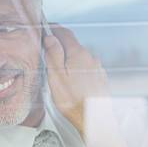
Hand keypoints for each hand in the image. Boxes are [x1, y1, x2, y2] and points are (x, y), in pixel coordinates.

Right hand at [44, 25, 126, 146]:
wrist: (94, 120)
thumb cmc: (74, 101)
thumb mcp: (56, 76)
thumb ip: (53, 55)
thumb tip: (50, 38)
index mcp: (78, 54)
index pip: (65, 33)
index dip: (54, 28)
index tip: (46, 26)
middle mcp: (91, 58)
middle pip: (73, 44)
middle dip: (61, 44)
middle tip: (48, 47)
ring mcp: (97, 68)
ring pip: (80, 57)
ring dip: (69, 57)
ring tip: (58, 66)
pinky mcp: (100, 79)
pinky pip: (86, 68)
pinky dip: (77, 68)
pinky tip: (72, 79)